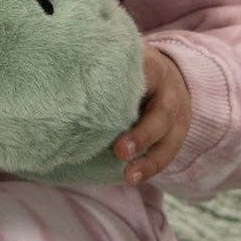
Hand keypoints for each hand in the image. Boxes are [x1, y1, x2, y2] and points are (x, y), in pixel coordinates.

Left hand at [113, 46, 190, 185]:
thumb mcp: (122, 62)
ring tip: (129, 176)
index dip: (132, 87)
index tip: (110, 101)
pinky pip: (167, 153)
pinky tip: (133, 178)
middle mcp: (169, 90)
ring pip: (168, 137)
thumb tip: (62, 77)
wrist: (168, 78)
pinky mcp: (178, 133)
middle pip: (161, 112)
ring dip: (149, 160)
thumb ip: (101, 68)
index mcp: (152, 66)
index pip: (146, 73)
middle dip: (142, 133)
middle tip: (120, 150)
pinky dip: (151, 167)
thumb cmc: (131, 72)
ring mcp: (177, 113)